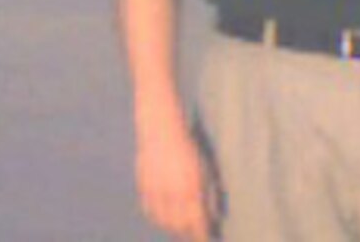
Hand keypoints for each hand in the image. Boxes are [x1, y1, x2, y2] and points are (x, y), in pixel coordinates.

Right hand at [135, 115, 218, 241]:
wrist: (162, 130)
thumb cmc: (189, 148)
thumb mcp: (206, 170)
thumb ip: (211, 194)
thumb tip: (215, 217)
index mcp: (192, 188)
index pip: (198, 222)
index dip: (202, 235)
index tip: (207, 239)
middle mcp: (174, 193)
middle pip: (180, 226)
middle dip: (188, 234)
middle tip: (193, 234)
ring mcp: (157, 191)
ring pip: (164, 221)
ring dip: (172, 228)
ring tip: (179, 229)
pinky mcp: (144, 187)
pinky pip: (150, 211)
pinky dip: (157, 218)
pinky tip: (163, 219)